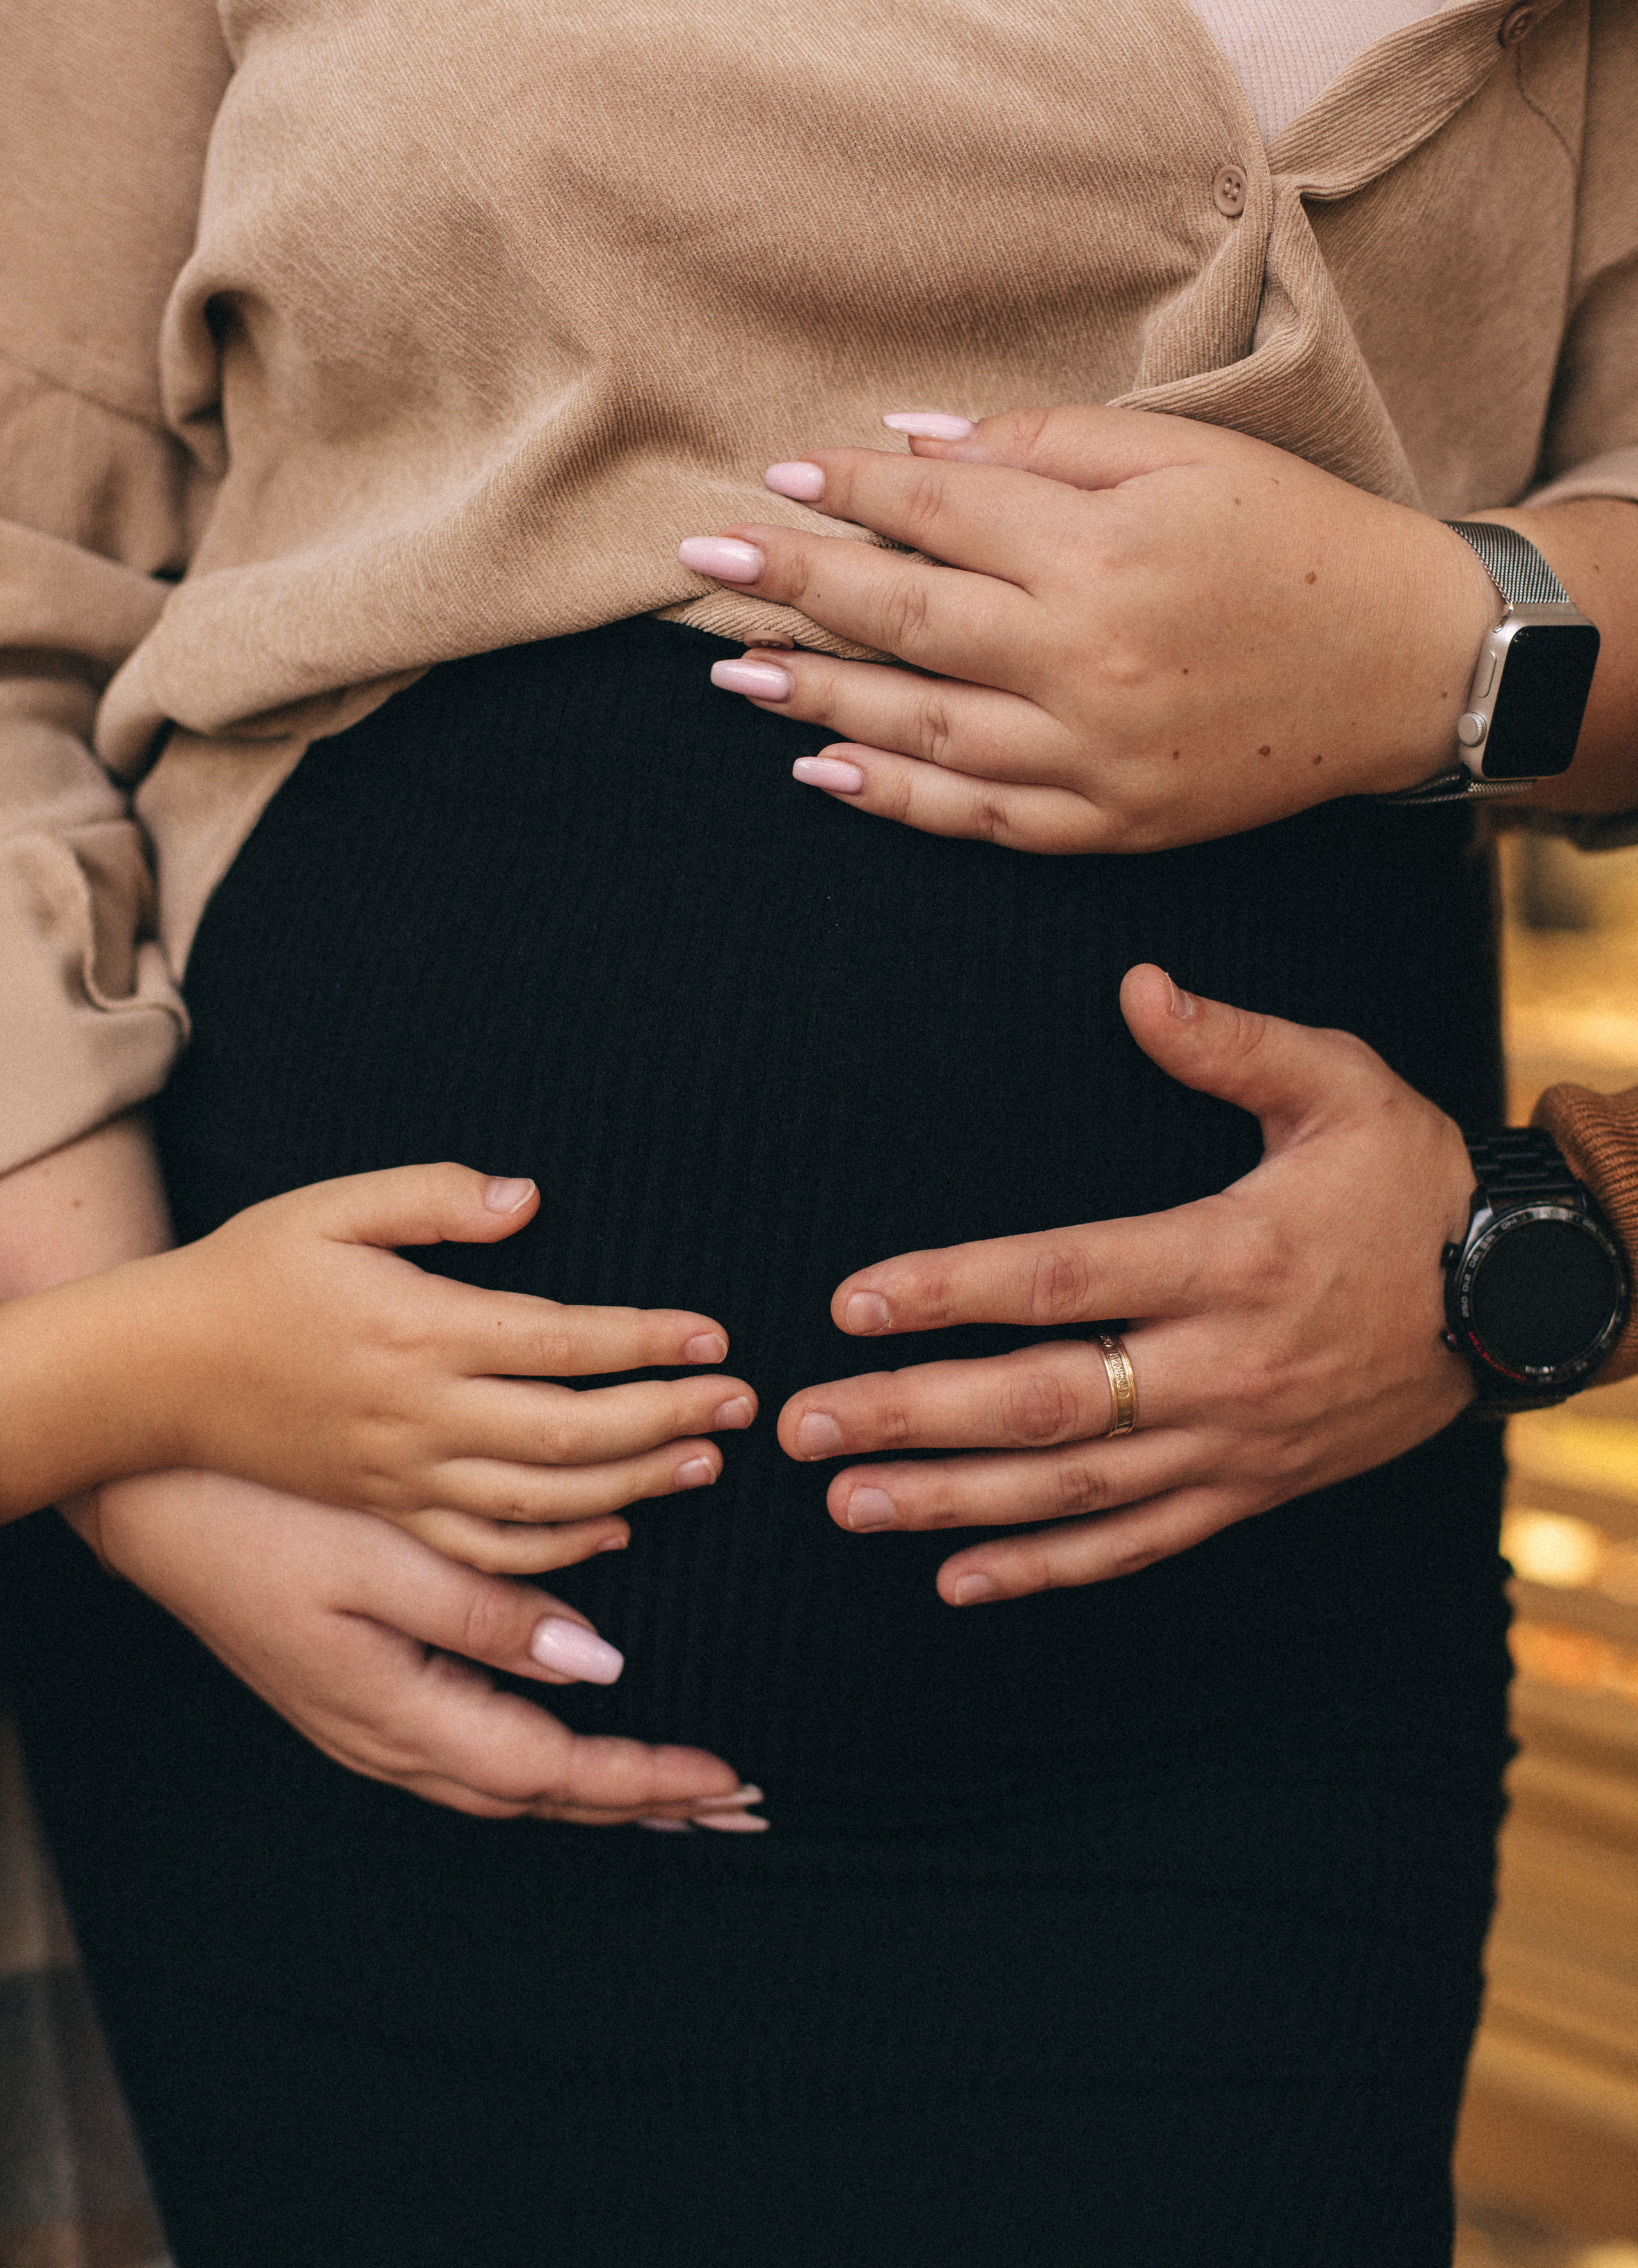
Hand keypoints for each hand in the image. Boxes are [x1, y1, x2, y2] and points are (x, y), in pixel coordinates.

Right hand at [2, 1163, 754, 1568]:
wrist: (151, 1372)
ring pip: (544, 1503)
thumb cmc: (246, 1274)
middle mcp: (418, 1415)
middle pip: (572, 1434)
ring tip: (705, 1463)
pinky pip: (487, 1549)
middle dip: (668, 1419)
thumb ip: (431, 1198)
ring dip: (637, 1487)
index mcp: (417, 1332)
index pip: (561, 1343)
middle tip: (742, 1405)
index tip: (714, 1339)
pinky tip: (617, 1531)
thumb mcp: (328, 1207)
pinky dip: (561, 1549)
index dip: (647, 1343)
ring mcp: (402, 1476)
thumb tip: (526, 1198)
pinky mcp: (385, 1514)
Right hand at [78, 1470, 763, 1827]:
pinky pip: (476, 1754)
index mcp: (397, 1713)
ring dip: (598, 1787)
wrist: (154, 1511)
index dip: (644, 1781)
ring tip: (677, 1788)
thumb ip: (485, 1617)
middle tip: (734, 1800)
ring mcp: (369, 1729)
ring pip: (508, 1781)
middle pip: (539, 1794)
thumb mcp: (379, 1557)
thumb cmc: (262, 1520)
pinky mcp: (362, 1701)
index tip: (726, 1776)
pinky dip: (547, 1759)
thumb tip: (597, 1664)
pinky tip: (576, 1742)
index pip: (550, 1771)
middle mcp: (387, 1740)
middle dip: (640, 1801)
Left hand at [684, 404, 1499, 851]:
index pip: (938, 514)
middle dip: (792, 587)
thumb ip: (1040, 446)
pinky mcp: (1113, 824)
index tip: (775, 478)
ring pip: (923, 728)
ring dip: (817, 698)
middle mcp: (1086, 657)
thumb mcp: (1182, 455)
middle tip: (699, 563)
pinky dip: (896, 799)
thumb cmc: (1293, 536)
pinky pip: (981, 818)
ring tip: (733, 673)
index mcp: (1102, 551)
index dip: (849, 493)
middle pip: (906, 617)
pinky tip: (824, 773)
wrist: (1408, 661)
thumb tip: (910, 444)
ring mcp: (1095, 754)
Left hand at [776, 965, 1477, 1602]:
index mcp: (1231, 1257)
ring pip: (1077, 1491)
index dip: (951, 1291)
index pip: (1063, 1279)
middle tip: (806, 1424)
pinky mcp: (1255, 1492)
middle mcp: (1225, 1365)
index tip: (854, 1300)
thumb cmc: (1414, 1179)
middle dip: (915, 1416)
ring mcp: (1238, 1445)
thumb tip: (1135, 986)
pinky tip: (957, 1578)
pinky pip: (1139, 1546)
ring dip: (953, 1501)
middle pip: (1048, 1404)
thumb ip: (1231, 1042)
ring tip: (847, 1503)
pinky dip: (1047, 1570)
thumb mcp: (1341, 1083)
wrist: (1522, 1295)